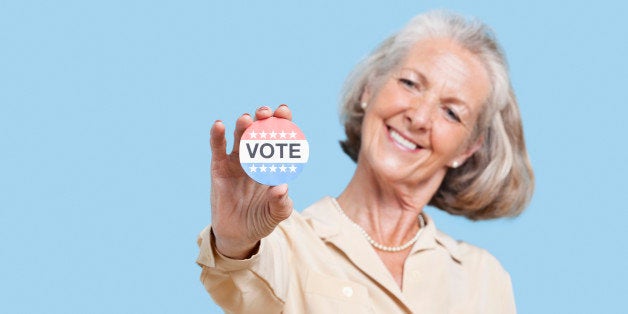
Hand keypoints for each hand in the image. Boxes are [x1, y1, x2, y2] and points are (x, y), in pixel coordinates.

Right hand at [209, 105, 293, 258]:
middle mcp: (256, 158)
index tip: (284, 111)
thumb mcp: (276, 215)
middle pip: (260, 131)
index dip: (283, 122)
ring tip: (246, 119)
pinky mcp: (219, 168)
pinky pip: (218, 149)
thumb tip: (282, 187)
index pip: (280, 138)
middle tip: (266, 112)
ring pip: (240, 137)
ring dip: (243, 125)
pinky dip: (218, 136)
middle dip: (264, 119)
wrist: (238, 234)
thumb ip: (281, 203)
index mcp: (274, 164)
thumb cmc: (261, 220)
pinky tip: (220, 125)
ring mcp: (237, 161)